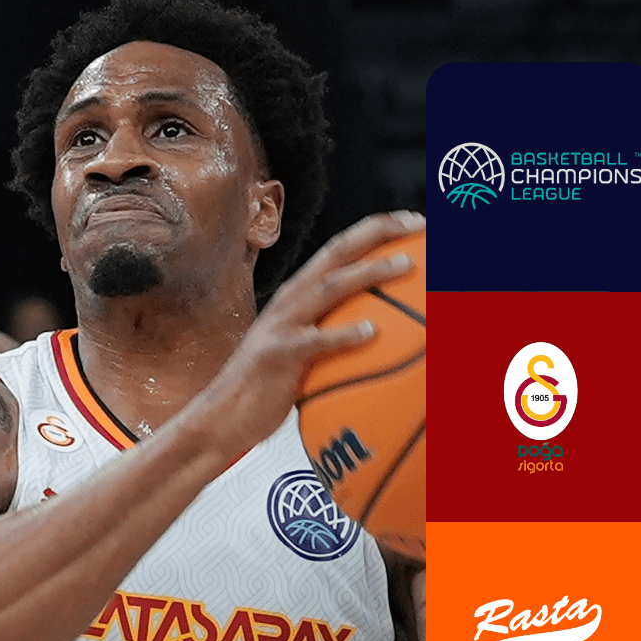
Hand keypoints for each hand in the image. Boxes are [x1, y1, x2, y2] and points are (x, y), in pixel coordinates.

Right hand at [196, 210, 425, 458]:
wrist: (222, 417)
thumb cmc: (269, 387)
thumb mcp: (304, 351)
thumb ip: (335, 335)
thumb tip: (385, 335)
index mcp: (298, 295)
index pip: (339, 250)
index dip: (376, 230)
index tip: (415, 223)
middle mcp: (290, 300)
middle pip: (337, 253)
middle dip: (378, 232)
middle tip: (419, 225)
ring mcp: (281, 326)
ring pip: (329, 287)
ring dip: (369, 273)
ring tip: (405, 266)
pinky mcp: (276, 355)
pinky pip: (314, 341)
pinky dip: (343, 335)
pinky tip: (371, 333)